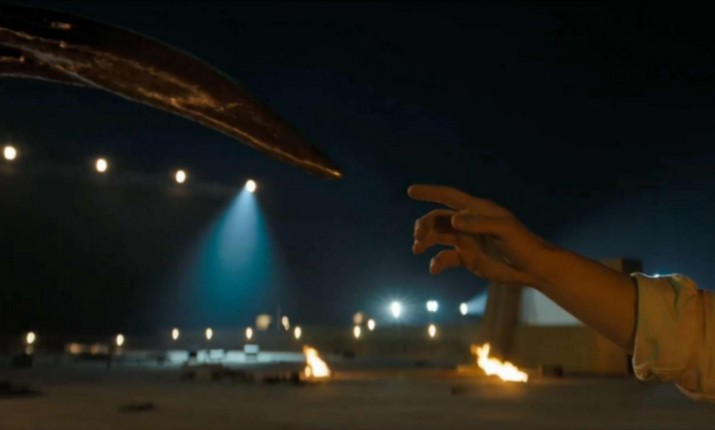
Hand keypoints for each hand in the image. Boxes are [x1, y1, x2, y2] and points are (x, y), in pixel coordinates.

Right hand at [408, 184, 555, 287]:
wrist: (532, 268)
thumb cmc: (523, 243)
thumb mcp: (504, 230)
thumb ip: (479, 223)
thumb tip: (454, 221)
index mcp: (477, 210)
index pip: (449, 196)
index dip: (430, 192)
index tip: (411, 191)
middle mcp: (468, 223)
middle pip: (438, 218)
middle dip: (424, 224)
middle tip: (418, 236)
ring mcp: (467, 240)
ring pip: (438, 236)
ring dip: (425, 241)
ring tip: (418, 249)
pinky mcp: (468, 258)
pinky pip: (445, 257)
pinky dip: (436, 262)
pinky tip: (434, 269)